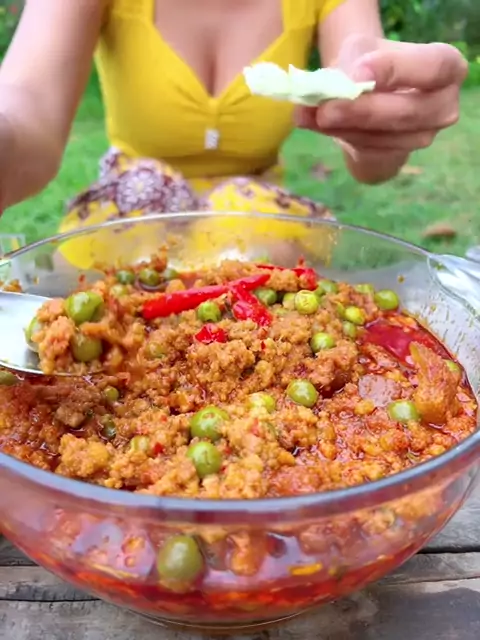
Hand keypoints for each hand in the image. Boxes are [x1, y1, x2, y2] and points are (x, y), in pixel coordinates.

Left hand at [295, 35, 467, 180]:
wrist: (371, 100)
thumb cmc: (372, 67)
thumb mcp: (361, 53)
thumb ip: (348, 67)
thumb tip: (323, 91)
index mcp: (445, 67)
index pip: (432, 67)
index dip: (395, 71)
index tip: (358, 74)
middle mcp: (443, 105)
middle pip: (407, 111)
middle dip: (362, 111)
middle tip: (325, 110)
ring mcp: (424, 136)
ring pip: (385, 137)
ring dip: (345, 128)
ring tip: (314, 116)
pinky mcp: (398, 157)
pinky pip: (369, 150)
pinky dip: (341, 137)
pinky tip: (319, 126)